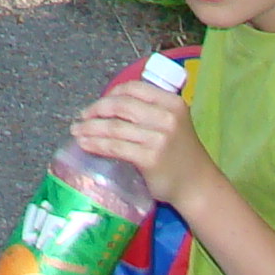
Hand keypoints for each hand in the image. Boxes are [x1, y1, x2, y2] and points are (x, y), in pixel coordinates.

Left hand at [70, 80, 209, 209]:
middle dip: (96, 110)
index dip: (111, 93)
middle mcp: (167, 117)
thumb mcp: (173, 122)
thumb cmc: (180, 153)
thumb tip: (110, 104)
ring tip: (77, 131)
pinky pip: (115, 147)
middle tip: (82, 117)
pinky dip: (95, 144)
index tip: (98, 103)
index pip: (133, 89)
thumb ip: (150, 110)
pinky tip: (85, 144)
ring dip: (90, 128)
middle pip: (120, 106)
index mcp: (172, 103)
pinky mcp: (149, 158)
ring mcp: (159, 138)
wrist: (197, 185)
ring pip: (114, 127)